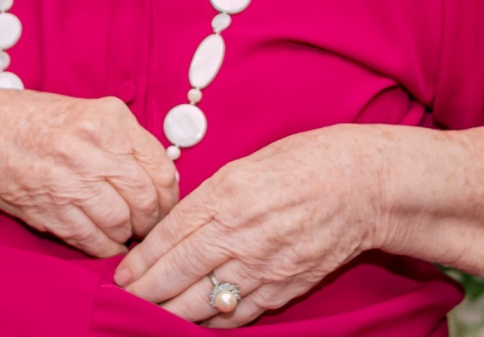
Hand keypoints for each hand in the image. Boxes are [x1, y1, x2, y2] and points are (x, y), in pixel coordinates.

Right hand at [0, 91, 179, 258]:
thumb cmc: (37, 123)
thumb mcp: (89, 114)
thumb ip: (125, 142)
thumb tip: (161, 180)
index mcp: (110, 120)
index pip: (160, 167)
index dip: (168, 195)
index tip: (165, 204)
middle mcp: (93, 148)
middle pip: (145, 199)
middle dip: (151, 220)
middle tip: (146, 224)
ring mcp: (72, 181)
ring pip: (122, 223)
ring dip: (127, 235)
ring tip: (123, 232)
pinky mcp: (53, 211)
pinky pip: (94, 241)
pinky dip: (105, 248)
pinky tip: (104, 241)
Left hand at [115, 126, 379, 326]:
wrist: (362, 186)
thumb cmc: (305, 163)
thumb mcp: (246, 165)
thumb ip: (209, 197)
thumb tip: (176, 224)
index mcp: (226, 195)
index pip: (169, 236)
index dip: (141, 260)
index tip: (121, 272)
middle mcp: (240, 234)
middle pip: (178, 274)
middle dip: (145, 291)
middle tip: (124, 298)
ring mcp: (263, 266)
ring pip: (203, 301)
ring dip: (171, 311)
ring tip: (151, 311)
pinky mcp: (284, 287)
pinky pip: (238, 313)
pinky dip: (213, 320)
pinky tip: (196, 318)